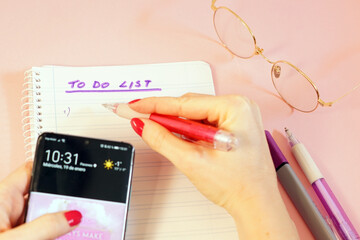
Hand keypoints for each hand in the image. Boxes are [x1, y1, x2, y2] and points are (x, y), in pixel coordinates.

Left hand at [0, 161, 81, 239]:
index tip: (78, 172)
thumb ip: (44, 228)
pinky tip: (68, 237)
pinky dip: (54, 235)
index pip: (31, 172)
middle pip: (43, 196)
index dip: (53, 169)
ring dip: (61, 222)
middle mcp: (8, 210)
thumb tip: (73, 216)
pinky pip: (41, 233)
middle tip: (86, 207)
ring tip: (80, 226)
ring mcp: (14, 227)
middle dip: (64, 200)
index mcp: (2, 199)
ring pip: (44, 217)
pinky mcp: (19, 238)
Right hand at [127, 93, 298, 238]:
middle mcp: (240, 107)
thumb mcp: (193, 161)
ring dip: (179, 126)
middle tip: (142, 122)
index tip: (135, 106)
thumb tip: (143, 124)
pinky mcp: (236, 127)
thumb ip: (163, 140)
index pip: (184, 103)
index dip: (155, 105)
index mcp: (235, 108)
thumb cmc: (239, 186)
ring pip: (197, 116)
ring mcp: (239, 117)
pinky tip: (186, 142)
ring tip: (168, 138)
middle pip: (191, 107)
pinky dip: (191, 132)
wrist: (256, 205)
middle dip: (167, 117)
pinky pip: (206, 123)